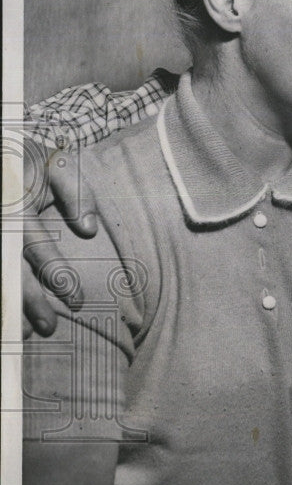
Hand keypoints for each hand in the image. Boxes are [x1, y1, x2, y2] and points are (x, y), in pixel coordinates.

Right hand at [20, 138, 97, 337]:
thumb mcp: (60, 165)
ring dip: (8, 305)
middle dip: (29, 300)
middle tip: (49, 328)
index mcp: (15, 204)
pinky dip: (0, 297)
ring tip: (26, 332)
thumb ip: (76, 191)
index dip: (55, 273)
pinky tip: (9, 320)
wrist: (6, 151)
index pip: (35, 245)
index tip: (76, 300)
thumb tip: (90, 230)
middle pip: (9, 268)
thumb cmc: (36, 160)